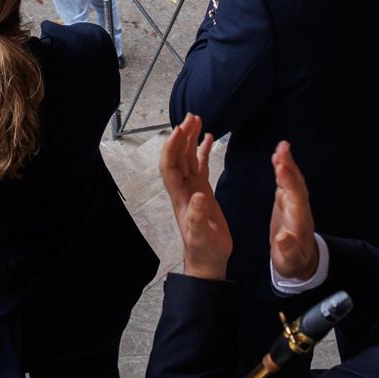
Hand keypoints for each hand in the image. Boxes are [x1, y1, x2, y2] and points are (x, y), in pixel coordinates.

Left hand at [159, 114, 230, 279]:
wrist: (209, 261)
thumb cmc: (204, 251)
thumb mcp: (201, 237)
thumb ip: (198, 218)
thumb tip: (199, 196)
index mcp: (180, 196)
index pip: (169, 166)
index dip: (172, 147)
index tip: (180, 130)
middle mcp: (183, 189)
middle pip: (178, 156)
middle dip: (182, 136)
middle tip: (191, 116)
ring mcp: (193, 189)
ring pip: (188, 158)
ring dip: (190, 139)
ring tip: (197, 119)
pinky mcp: (204, 192)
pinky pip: (201, 165)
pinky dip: (203, 151)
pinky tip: (208, 138)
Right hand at [269, 143, 318, 281]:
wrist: (301, 261)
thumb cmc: (294, 263)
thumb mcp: (290, 263)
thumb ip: (288, 252)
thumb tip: (283, 238)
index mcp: (299, 224)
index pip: (296, 200)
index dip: (289, 184)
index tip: (282, 169)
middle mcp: (299, 210)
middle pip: (296, 185)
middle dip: (289, 167)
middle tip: (282, 149)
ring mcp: (295, 205)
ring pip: (293, 181)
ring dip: (287, 163)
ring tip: (282, 147)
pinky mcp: (288, 202)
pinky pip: (287, 183)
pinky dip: (283, 169)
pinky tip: (278, 156)